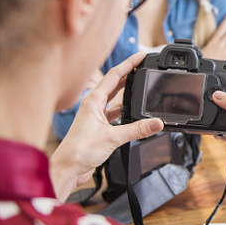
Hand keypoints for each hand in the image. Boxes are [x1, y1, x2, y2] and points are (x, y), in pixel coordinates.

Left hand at [50, 51, 163, 200]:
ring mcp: (96, 116)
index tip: (141, 56)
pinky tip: (134, 112)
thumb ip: (137, 129)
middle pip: (115, 84)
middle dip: (130, 75)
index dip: (129, 64)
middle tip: (144, 67)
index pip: (114, 75)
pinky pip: (115, 114)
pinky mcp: (99, 128)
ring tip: (142, 86)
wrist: (68, 169)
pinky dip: (126, 111)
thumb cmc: (79, 151)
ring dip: (128, 93)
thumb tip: (157, 122)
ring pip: (115, 99)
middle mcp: (93, 105)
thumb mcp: (112, 138)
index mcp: (93, 100)